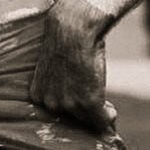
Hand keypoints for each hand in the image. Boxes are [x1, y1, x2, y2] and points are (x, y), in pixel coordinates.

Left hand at [30, 0, 116, 132]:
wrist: (73, 28)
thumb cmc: (64, 41)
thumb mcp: (52, 67)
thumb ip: (58, 84)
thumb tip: (71, 93)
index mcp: (38, 94)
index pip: (56, 114)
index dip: (71, 108)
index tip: (79, 102)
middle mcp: (50, 103)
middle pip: (73, 119)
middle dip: (85, 111)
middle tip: (95, 101)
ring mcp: (69, 104)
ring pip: (89, 120)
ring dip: (98, 114)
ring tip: (105, 105)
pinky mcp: (88, 102)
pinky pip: (102, 121)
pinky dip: (109, 117)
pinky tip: (111, 111)